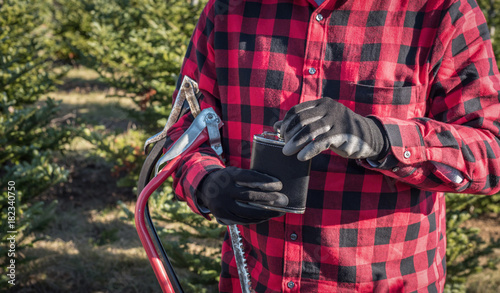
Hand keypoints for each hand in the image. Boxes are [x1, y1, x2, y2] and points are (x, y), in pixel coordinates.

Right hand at [197, 167, 287, 224]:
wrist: (205, 188)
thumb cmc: (228, 179)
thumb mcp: (234, 171)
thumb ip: (249, 176)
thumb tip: (274, 184)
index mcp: (229, 175)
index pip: (250, 177)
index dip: (266, 181)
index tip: (279, 185)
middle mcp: (225, 190)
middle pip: (250, 196)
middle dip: (269, 199)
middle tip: (284, 200)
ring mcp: (223, 204)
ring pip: (247, 211)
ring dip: (266, 213)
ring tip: (280, 212)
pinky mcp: (223, 215)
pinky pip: (243, 219)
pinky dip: (257, 219)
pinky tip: (267, 217)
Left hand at [274, 97, 388, 160]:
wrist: (366, 136)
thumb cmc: (338, 129)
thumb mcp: (320, 122)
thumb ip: (300, 123)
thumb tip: (276, 126)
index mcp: (321, 103)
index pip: (297, 111)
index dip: (286, 123)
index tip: (281, 135)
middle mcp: (329, 109)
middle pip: (302, 120)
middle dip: (289, 134)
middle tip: (284, 145)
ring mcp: (336, 120)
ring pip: (310, 131)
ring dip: (295, 143)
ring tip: (287, 152)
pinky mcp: (342, 134)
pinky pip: (321, 142)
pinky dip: (308, 150)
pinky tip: (301, 157)